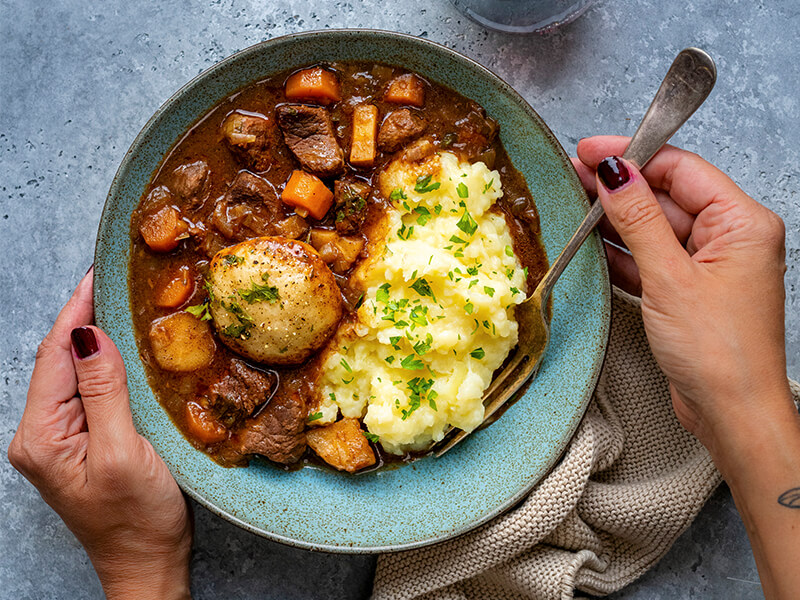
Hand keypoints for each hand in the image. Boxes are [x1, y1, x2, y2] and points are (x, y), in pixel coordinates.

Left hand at [8, 270, 191, 599]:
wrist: (147, 563)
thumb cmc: (137, 519)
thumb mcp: (123, 452)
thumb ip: (103, 392)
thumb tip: (87, 334)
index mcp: (42, 436)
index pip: (54, 356)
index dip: (75, 311)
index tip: (96, 275)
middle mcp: (40, 435)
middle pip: (58, 360)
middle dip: (83, 318)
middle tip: (112, 281)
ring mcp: (59, 439)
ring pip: (74, 374)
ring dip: (94, 339)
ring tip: (118, 304)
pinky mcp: (81, 442)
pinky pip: (87, 391)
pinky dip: (104, 365)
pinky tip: (121, 350)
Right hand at [573, 137, 799, 598]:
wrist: (731, 413)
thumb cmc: (716, 350)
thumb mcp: (669, 277)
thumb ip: (639, 220)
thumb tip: (614, 171)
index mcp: (741, 223)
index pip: (681, 169)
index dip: (633, 155)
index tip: (589, 148)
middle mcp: (728, 238)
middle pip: (666, 196)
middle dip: (619, 186)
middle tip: (572, 172)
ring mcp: (707, 265)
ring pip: (654, 228)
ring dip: (615, 218)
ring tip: (572, 202)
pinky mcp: (687, 290)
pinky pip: (650, 258)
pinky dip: (621, 252)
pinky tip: (590, 242)